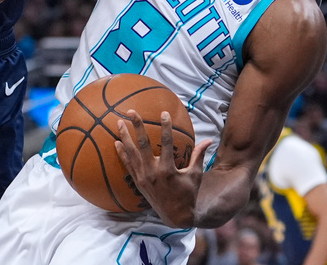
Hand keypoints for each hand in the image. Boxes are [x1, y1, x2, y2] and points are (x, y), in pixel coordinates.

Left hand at [114, 110, 211, 227]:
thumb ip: (199, 155)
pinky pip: (127, 165)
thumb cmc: (188, 194)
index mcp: (168, 169)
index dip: (166, 126)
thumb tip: (209, 139)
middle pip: (143, 144)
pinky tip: (116, 142)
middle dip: (137, 126)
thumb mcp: (195, 175)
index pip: (166, 142)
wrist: (176, 216)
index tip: (164, 112)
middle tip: (131, 111)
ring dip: (124, 137)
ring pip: (131, 153)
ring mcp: (143, 178)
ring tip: (118, 122)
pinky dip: (121, 153)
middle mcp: (153, 172)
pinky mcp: (137, 182)